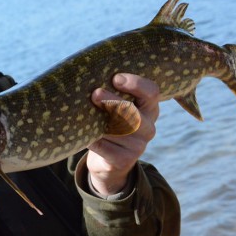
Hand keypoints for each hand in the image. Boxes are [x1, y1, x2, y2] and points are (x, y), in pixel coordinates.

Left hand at [87, 73, 159, 195]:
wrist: (108, 161)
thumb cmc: (108, 123)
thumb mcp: (115, 107)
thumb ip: (110, 91)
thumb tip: (87, 73)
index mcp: (149, 108)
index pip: (151, 92)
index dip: (135, 84)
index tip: (115, 78)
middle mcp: (148, 127)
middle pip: (134, 112)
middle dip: (114, 102)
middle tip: (95, 94)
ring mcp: (138, 146)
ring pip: (119, 131)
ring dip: (100, 121)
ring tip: (84, 113)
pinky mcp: (124, 160)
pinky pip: (105, 147)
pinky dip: (92, 140)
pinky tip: (83, 134)